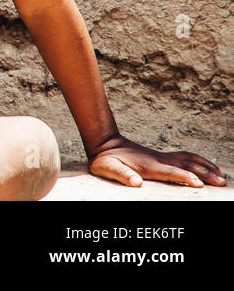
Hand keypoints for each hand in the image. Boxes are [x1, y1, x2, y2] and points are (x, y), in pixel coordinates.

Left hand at [88, 135, 226, 187]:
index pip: (170, 172)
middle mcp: (158, 160)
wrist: (105, 143)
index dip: (184, 177)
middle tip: (221, 182)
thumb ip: (121, 175)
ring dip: (205, 166)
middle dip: (204, 173)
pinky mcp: (162, 157)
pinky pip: (184, 157)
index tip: (198, 183)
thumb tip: (136, 183)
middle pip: (185, 165)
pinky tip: (206, 166)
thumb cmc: (105, 159)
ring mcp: (161, 157)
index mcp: (148, 166)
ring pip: (188, 160)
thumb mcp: (107, 168)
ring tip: (221, 175)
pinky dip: (198, 160)